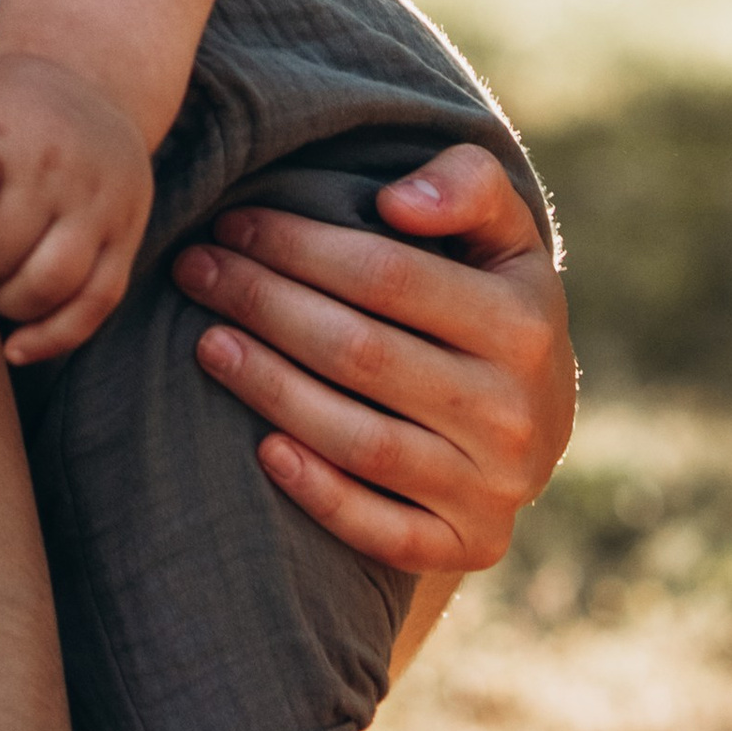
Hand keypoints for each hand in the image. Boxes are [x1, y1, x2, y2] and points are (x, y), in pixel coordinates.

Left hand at [0, 55, 153, 362]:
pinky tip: (19, 347)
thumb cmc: (1, 117)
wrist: (87, 85)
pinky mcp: (130, 231)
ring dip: (10, 305)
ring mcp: (99, 198)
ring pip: (51, 285)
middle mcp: (54, 162)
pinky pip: (97, 304)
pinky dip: (54, 338)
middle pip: (2, 251)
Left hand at [174, 145, 573, 575]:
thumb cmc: (490, 303)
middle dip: (262, 302)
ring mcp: (494, 487)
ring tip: (206, 342)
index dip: (299, 245)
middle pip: (359, 353)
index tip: (231, 221)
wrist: (537, 420)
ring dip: (270, 388)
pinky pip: (383, 530)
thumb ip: (467, 184)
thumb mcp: (501, 234)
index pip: (388, 276)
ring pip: (359, 439)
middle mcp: (516, 412)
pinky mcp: (471, 546)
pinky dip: (320, 492)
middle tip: (194, 269)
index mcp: (526, 324)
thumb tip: (398, 201)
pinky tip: (261, 447)